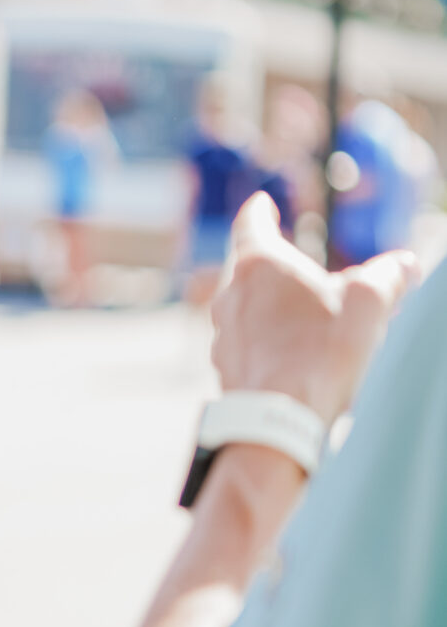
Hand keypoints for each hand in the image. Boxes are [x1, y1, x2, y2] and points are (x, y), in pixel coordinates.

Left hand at [210, 193, 416, 429]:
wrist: (278, 422)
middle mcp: (230, 295)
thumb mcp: (370, 303)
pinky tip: (294, 359)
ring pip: (247, 310)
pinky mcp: (226, 369)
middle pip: (250, 269)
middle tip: (303, 274)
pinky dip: (267, 343)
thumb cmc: (320, 354)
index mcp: (258, 265)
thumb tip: (403, 266)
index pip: (251, 223)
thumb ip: (388, 276)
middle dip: (277, 269)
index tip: (261, 204)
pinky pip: (248, 345)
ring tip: (307, 324)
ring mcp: (223, 335)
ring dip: (273, 311)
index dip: (259, 211)